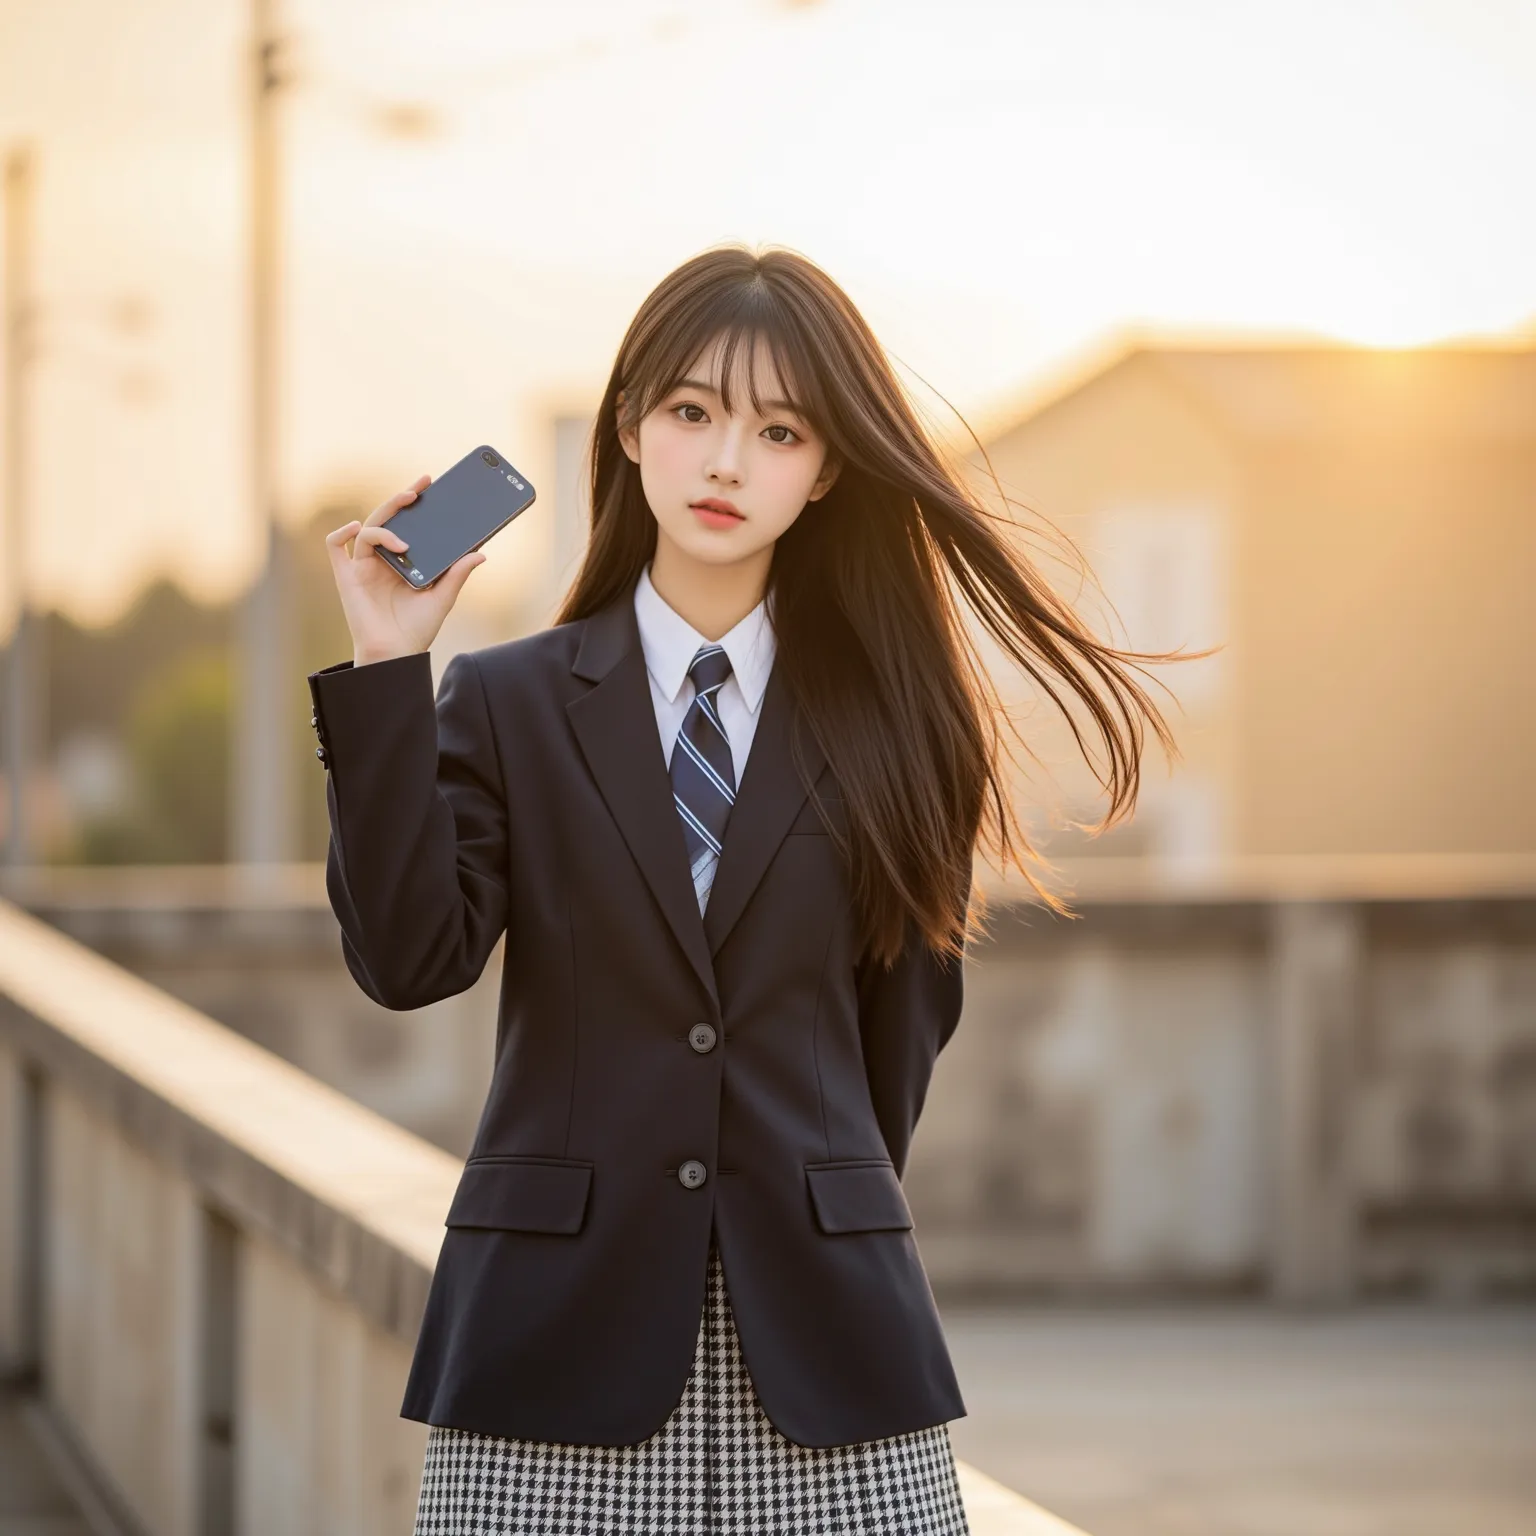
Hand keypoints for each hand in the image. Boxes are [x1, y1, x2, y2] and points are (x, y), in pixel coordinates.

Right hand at [324, 475, 485, 665]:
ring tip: (404, 542)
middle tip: (421, 485)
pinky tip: (356, 527)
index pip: (408, 523)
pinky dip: (341, 533)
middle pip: (387, 519)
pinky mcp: (346, 578)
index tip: (431, 485)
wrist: (396, 655)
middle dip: (401, 498)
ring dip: (385, 529)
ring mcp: (362, 567)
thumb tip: (480, 552)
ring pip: (367, 530)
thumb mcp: (444, 598)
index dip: (415, 502)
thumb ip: (458, 574)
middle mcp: (382, 559)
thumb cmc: (417, 630)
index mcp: (404, 560)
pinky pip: (335, 547)